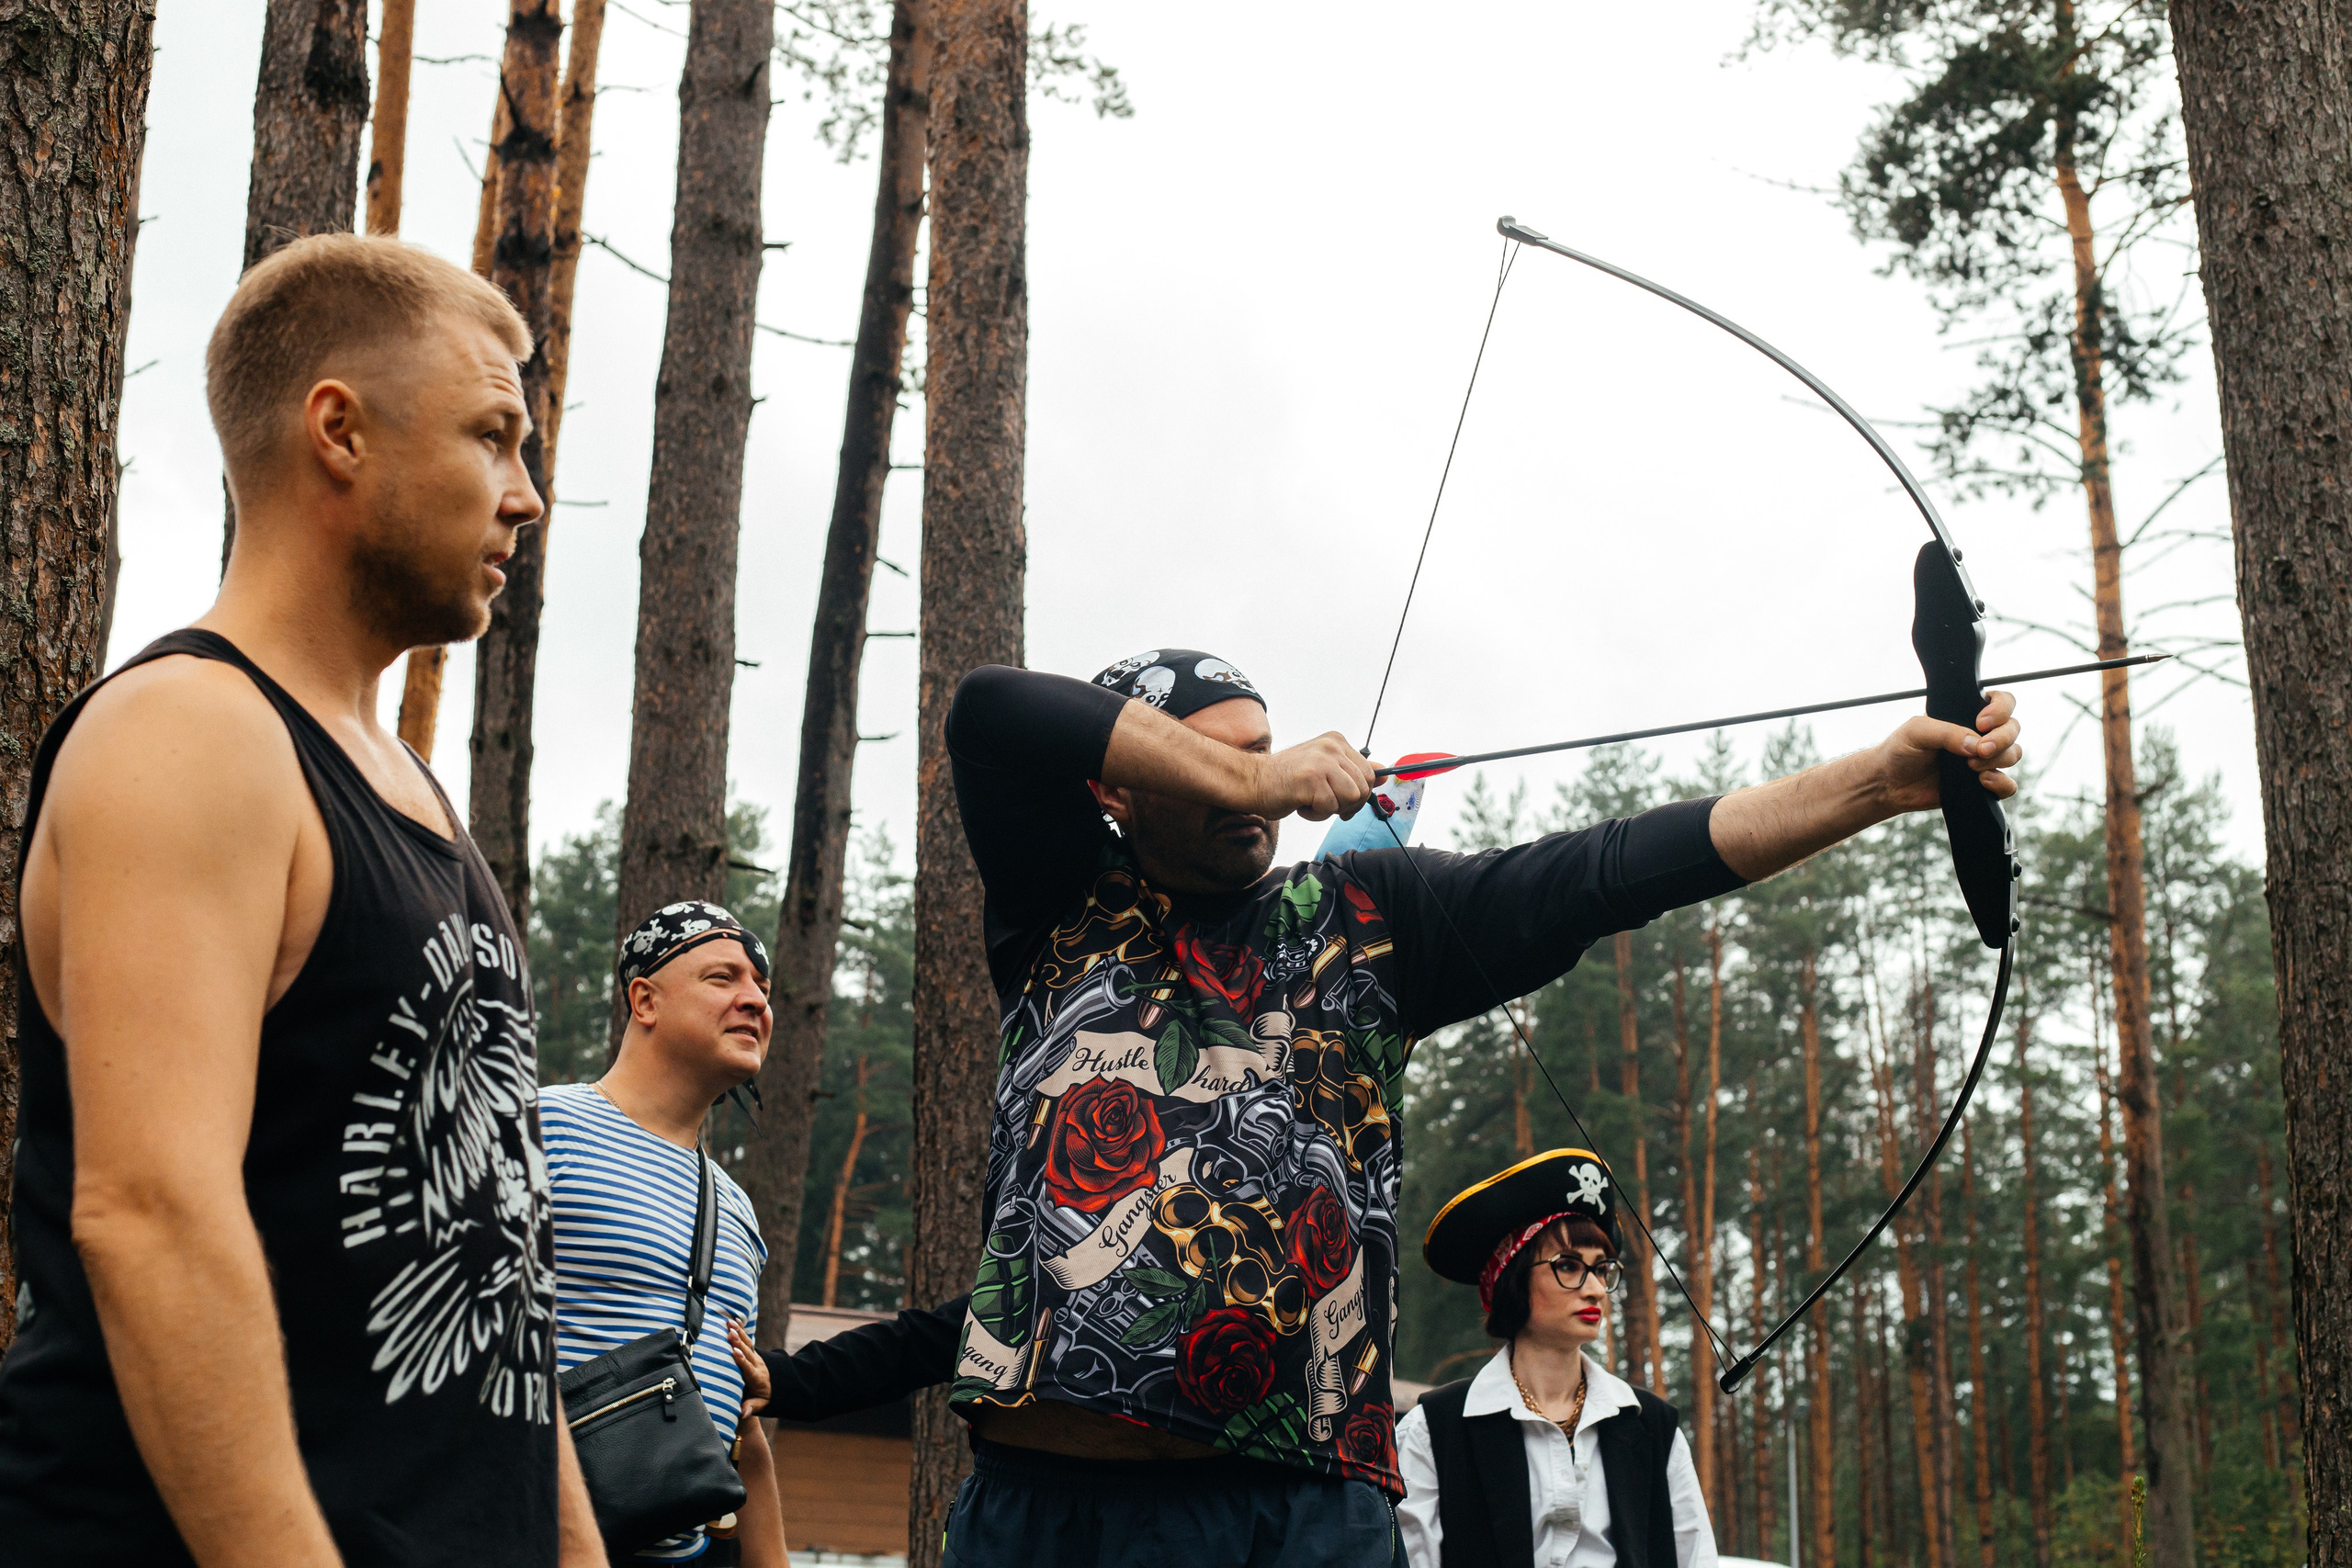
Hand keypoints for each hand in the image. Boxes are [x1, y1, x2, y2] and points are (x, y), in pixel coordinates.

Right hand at [726, 1317, 769, 1418]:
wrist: (777, 1385)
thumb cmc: (764, 1397)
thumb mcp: (761, 1405)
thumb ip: (752, 1407)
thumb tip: (742, 1414)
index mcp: (757, 1378)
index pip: (749, 1368)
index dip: (742, 1360)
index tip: (735, 1352)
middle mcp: (757, 1365)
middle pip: (748, 1352)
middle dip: (739, 1342)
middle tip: (730, 1333)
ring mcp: (756, 1357)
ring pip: (747, 1343)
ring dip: (739, 1332)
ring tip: (729, 1323)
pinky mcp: (753, 1352)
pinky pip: (747, 1339)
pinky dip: (741, 1329)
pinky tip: (733, 1320)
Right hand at [1243, 732, 1377, 821]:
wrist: (1252, 781)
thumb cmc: (1287, 779)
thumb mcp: (1324, 769)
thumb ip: (1352, 771)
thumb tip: (1386, 774)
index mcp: (1336, 742)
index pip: (1369, 774)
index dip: (1358, 794)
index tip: (1341, 801)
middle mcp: (1331, 747)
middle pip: (1364, 787)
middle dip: (1348, 804)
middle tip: (1325, 804)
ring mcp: (1321, 761)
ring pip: (1351, 798)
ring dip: (1332, 809)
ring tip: (1311, 802)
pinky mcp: (1311, 779)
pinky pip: (1330, 808)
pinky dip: (1316, 814)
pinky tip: (1300, 805)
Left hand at [1873, 688, 2022, 812]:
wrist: (1889, 784)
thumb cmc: (1900, 750)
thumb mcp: (1917, 731)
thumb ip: (1946, 732)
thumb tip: (1976, 744)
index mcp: (1966, 714)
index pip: (2002, 702)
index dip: (2000, 710)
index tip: (1981, 722)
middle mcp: (1979, 734)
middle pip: (2013, 728)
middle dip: (2002, 738)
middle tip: (1980, 749)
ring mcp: (1982, 759)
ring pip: (2013, 754)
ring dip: (1999, 759)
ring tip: (1971, 766)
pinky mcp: (1981, 784)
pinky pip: (2008, 785)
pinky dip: (2002, 783)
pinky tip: (1982, 781)